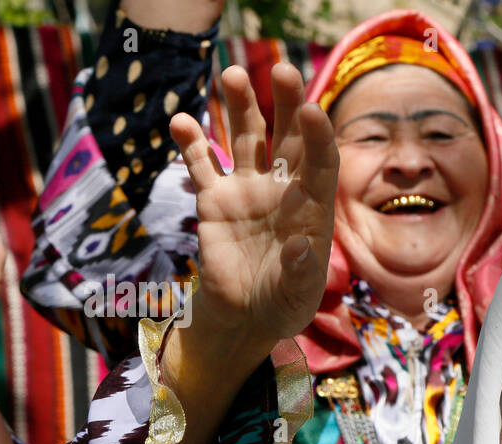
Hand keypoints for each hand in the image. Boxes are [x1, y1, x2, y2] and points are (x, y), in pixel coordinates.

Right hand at [168, 62, 337, 363]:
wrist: (245, 316)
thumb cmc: (284, 305)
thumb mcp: (297, 297)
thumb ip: (301, 273)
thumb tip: (301, 247)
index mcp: (312, 207)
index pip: (320, 162)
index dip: (318, 137)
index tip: (312, 110)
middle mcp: (283, 189)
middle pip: (287, 137)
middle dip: (285, 103)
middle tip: (282, 70)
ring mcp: (247, 189)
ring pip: (245, 138)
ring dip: (239, 106)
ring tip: (232, 73)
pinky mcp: (214, 199)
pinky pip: (202, 164)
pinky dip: (192, 143)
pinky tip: (182, 121)